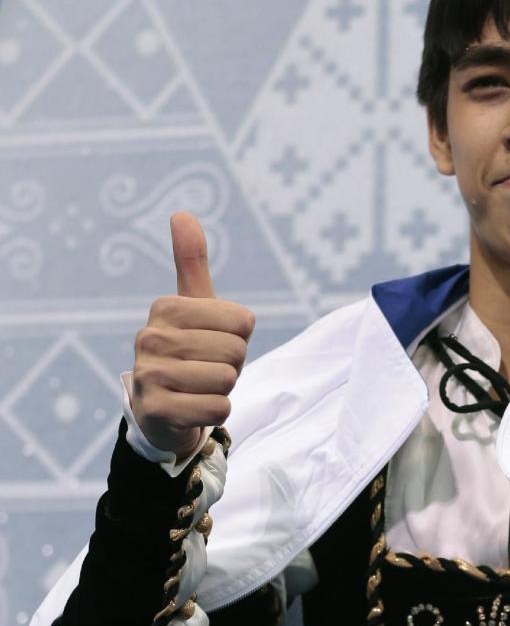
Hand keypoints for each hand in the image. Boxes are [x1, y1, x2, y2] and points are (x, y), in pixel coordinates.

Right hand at [130, 212, 254, 460]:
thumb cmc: (188, 352)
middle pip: (235, 352)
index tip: (213, 343)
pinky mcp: (156, 410)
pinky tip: (195, 408)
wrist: (161, 409)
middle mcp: (150, 337)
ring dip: (223, 389)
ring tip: (199, 387)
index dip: (239, 338)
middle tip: (208, 369)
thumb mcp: (193, 308)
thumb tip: (181, 213)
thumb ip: (191, 263)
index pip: (243, 322)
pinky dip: (216, 412)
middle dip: (232, 366)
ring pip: (227, 380)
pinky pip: (216, 409)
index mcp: (165, 308)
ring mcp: (149, 375)